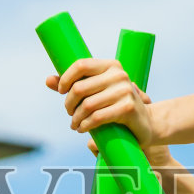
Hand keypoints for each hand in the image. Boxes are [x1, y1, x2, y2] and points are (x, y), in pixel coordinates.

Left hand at [45, 57, 159, 146]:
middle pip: (80, 87)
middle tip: (69, 113)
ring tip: (75, 125)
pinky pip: (98, 117)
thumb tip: (48, 80)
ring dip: (76, 118)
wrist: (145, 123)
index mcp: (111, 65)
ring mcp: (125, 90)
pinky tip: (83, 129)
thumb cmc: (116, 105)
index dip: (66, 78)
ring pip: (87, 105)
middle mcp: (119, 74)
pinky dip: (86, 125)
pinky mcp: (128, 108)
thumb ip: (73, 85)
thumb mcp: (96, 92)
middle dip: (69, 104)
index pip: (81, 64)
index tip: (61, 91)